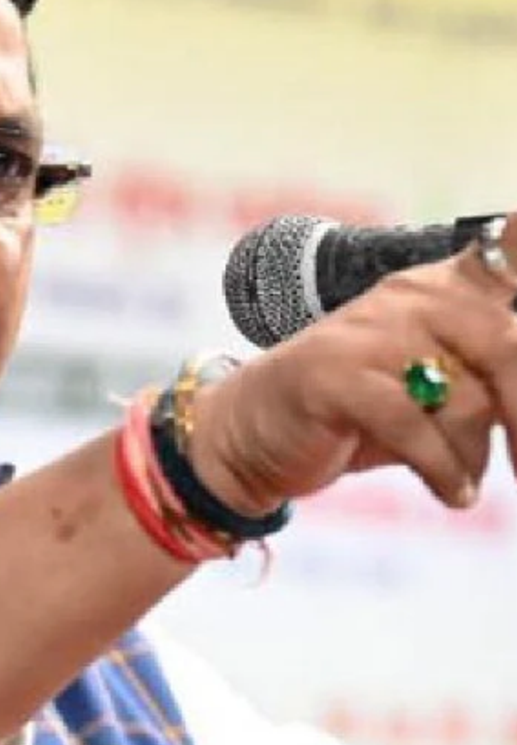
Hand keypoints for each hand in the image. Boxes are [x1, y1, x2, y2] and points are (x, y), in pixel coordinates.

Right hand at [189, 214, 516, 515]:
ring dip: (473, 456)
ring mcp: (366, 332)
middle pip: (506, 345)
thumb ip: (490, 378)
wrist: (253, 430)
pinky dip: (442, 470)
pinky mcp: (333, 374)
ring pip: (465, 399)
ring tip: (461, 478)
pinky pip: (414, 427)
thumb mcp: (434, 388)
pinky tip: (450, 492)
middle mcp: (407, 297)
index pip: (509, 252)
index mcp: (437, 287)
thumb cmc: (357, 412)